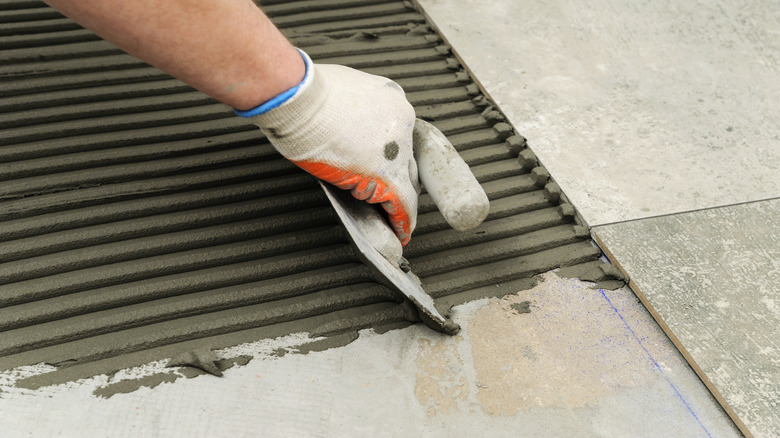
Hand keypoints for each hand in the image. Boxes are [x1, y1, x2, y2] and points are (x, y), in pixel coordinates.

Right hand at [241, 50, 419, 245]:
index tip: (386, 169)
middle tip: (391, 200)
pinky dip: (401, 221)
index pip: (399, 137)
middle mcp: (401, 122)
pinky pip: (401, 204)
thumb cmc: (303, 92)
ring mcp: (397, 148)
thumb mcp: (338, 90)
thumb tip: (341, 125)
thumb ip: (349, 110)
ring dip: (399, 204)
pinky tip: (399, 232)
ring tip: (397, 222)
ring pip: (407, 183)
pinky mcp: (385, 174)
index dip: (392, 158)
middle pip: (408, 160)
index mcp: (390, 100)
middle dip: (400, 181)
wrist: (296, 95)